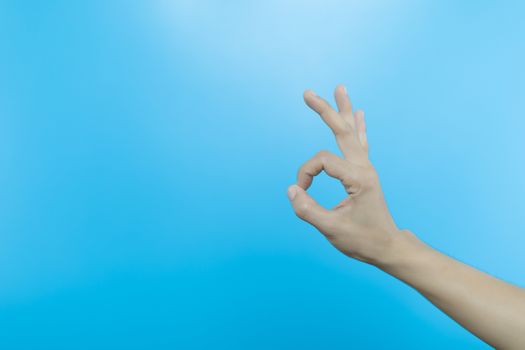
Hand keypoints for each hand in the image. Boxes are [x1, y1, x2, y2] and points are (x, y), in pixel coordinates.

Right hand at [288, 85, 400, 264]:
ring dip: (344, 110)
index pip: (322, 162)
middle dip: (325, 111)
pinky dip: (357, 127)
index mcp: (358, 179)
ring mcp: (366, 168)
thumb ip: (308, 210)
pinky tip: (359, 113)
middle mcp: (364, 168)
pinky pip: (360, 143)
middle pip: (342, 131)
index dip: (305, 174)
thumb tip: (291, 190)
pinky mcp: (364, 173)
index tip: (299, 192)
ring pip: (353, 133)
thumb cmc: (363, 240)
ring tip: (340, 89)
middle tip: (307, 93)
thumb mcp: (332, 229)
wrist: (388, 247)